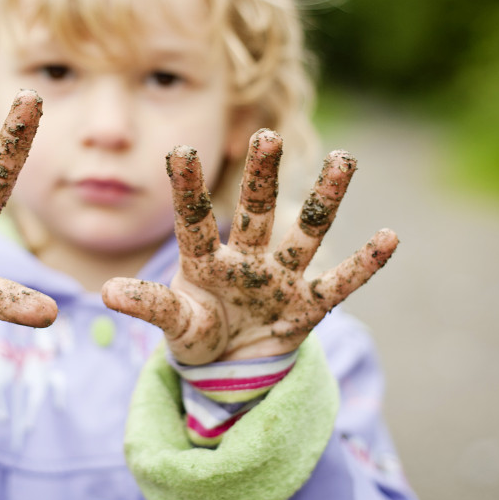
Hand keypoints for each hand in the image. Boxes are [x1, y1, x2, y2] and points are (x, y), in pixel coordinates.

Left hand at [102, 129, 396, 364]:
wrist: (231, 364)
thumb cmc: (197, 332)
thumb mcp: (174, 323)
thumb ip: (150, 305)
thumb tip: (108, 292)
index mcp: (205, 261)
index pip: (193, 219)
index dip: (187, 187)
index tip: (179, 149)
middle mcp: (246, 260)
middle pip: (255, 212)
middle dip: (261, 176)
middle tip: (266, 135)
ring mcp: (280, 279)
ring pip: (305, 233)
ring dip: (324, 200)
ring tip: (345, 159)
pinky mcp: (307, 307)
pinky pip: (339, 284)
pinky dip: (364, 266)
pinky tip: (390, 236)